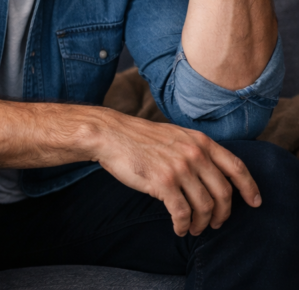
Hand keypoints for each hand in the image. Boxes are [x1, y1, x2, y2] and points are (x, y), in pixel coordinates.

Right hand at [94, 111, 260, 236]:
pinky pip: (182, 213)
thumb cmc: (138, 137)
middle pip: (223, 193)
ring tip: (195, 228)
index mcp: (201, 142)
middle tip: (216, 223)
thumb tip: (212, 175)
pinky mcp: (163, 183)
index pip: (237, 167)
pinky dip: (183, 225)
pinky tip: (179, 228)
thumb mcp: (175, 135)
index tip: (254, 202)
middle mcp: (194, 154)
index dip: (249, 188)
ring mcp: (180, 169)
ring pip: (205, 206)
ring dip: (202, 223)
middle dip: (223, 214)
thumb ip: (195, 150)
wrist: (110, 135)